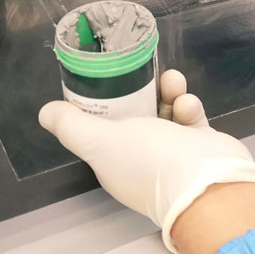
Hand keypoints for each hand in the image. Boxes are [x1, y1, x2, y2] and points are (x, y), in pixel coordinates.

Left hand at [38, 69, 254, 253]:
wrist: (208, 182)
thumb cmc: (149, 160)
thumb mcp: (100, 141)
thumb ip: (72, 126)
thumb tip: (46, 112)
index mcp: (113, 161)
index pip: (101, 128)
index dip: (102, 103)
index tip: (106, 76)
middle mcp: (141, 158)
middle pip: (135, 115)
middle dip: (139, 90)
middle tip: (144, 71)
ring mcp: (173, 152)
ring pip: (165, 112)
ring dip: (168, 93)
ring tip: (174, 82)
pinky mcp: (199, 144)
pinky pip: (190, 117)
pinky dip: (189, 107)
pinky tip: (189, 105)